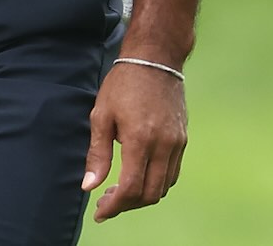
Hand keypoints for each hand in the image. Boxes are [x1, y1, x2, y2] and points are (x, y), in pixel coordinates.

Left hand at [83, 61, 187, 221]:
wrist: (155, 60)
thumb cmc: (122, 85)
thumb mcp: (101, 115)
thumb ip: (97, 154)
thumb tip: (89, 186)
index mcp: (140, 140)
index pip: (130, 188)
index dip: (114, 206)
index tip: (99, 212)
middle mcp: (164, 146)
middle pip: (150, 194)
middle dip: (127, 205)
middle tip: (106, 202)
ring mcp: (177, 144)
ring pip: (164, 187)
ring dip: (142, 196)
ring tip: (119, 191)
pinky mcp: (183, 140)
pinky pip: (172, 173)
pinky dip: (156, 183)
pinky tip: (137, 176)